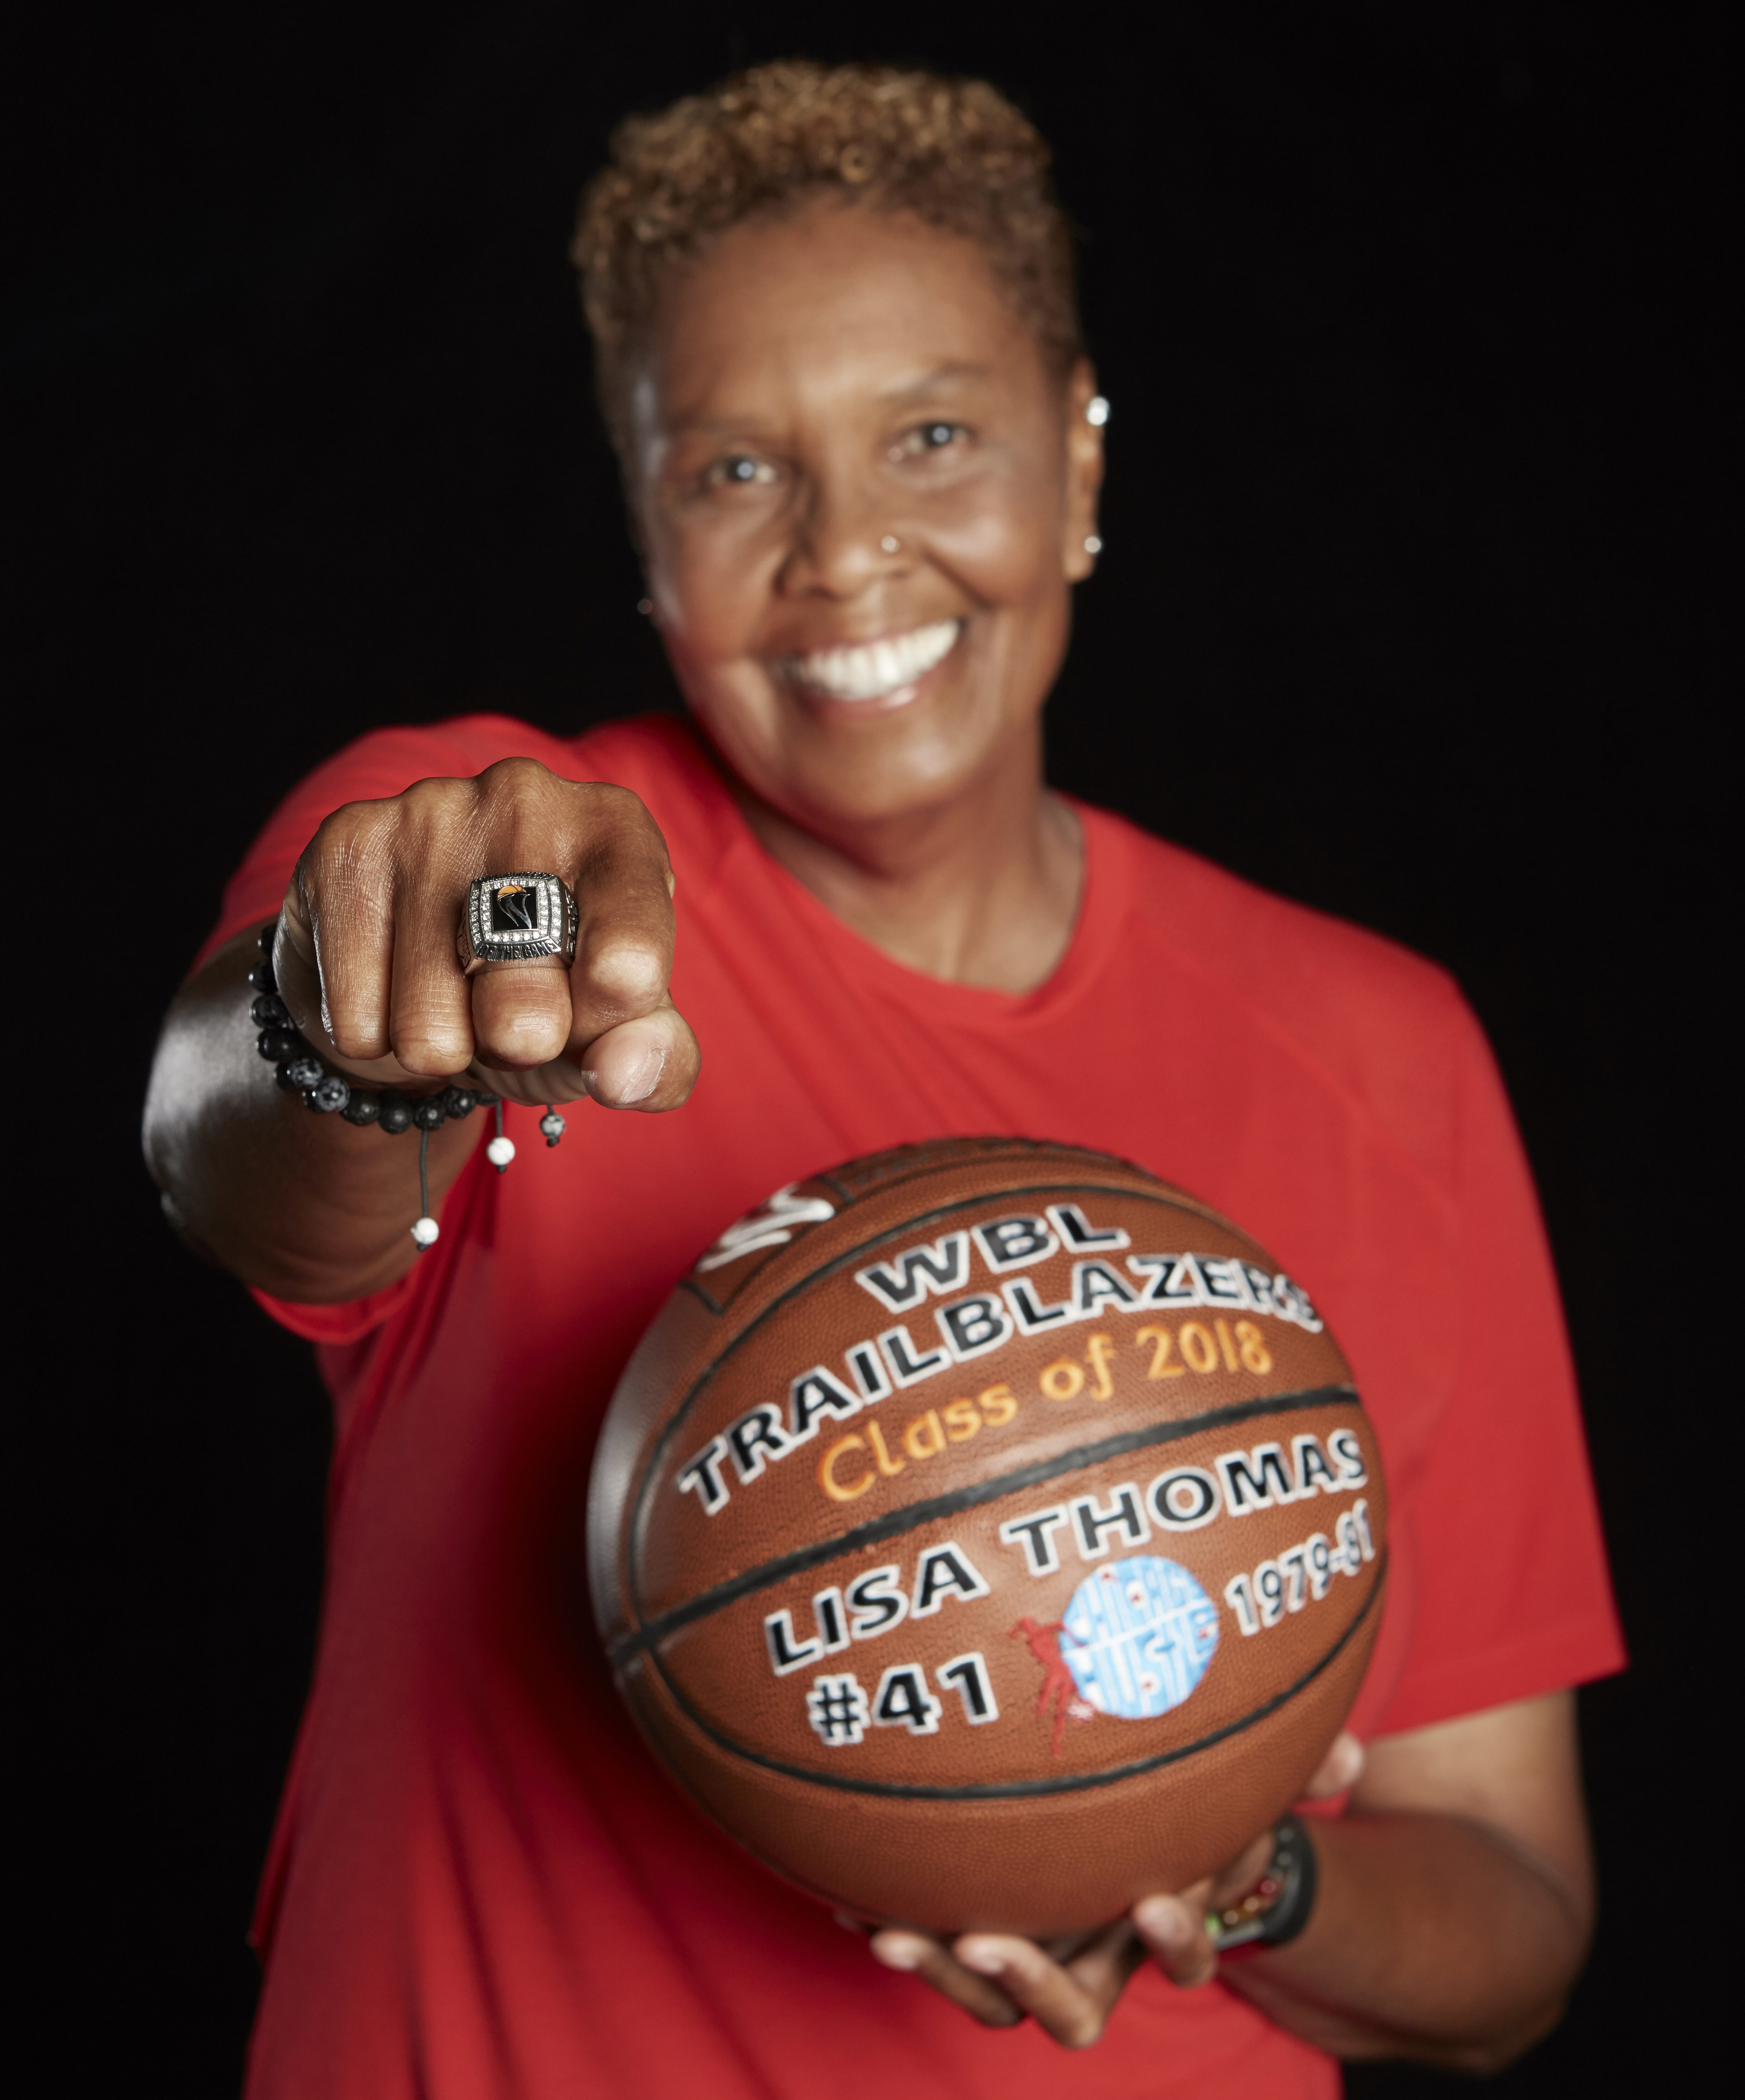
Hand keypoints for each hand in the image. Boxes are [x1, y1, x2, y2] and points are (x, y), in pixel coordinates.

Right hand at [273, 757, 698, 1111]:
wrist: (423, 966)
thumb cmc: (548, 990)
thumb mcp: (616, 1028)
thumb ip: (656, 1058)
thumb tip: (624, 1076)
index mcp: (617, 830)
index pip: (631, 960)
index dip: (606, 1021)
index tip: (597, 1007)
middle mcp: (527, 796)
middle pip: (525, 1005)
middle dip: (519, 1044)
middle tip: (516, 1016)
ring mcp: (428, 813)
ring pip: (428, 1024)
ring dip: (443, 1046)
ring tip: (452, 1000)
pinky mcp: (346, 848)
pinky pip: (357, 1016)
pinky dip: (375, 1036)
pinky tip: (391, 986)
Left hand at [867, 1731, 1365, 2048]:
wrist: (1145, 1837)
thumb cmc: (1197, 1811)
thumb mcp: (1245, 1789)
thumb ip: (1298, 1773)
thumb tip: (1349, 1757)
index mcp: (1162, 1925)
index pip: (1182, 1952)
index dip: (1174, 1938)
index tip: (1155, 1899)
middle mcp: (1098, 1955)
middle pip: (1069, 2008)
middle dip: (1027, 1983)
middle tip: (983, 1939)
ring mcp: (1034, 1947)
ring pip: (986, 1994)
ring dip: (940, 1969)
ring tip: (890, 1932)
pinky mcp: (978, 1925)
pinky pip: (932, 1942)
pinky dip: (891, 1919)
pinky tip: (845, 1892)